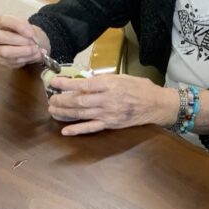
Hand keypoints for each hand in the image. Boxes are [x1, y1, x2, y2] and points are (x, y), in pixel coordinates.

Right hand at [0, 15, 48, 68]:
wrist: (21, 44)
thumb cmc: (22, 32)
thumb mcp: (26, 26)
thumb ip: (30, 29)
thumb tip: (35, 39)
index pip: (3, 21)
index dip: (18, 26)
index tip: (31, 33)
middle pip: (1, 37)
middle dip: (20, 41)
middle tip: (34, 43)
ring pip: (5, 52)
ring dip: (23, 52)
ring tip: (36, 50)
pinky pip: (11, 61)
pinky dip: (25, 59)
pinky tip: (35, 56)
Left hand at [47, 74, 176, 134]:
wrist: (156, 104)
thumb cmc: (140, 88)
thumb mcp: (121, 77)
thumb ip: (103, 81)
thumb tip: (84, 82)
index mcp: (109, 84)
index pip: (83, 84)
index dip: (66, 84)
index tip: (54, 82)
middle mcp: (107, 99)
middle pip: (79, 100)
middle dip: (62, 100)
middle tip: (51, 98)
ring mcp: (108, 113)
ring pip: (81, 113)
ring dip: (65, 112)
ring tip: (53, 110)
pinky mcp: (110, 124)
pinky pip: (91, 128)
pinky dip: (77, 130)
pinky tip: (65, 130)